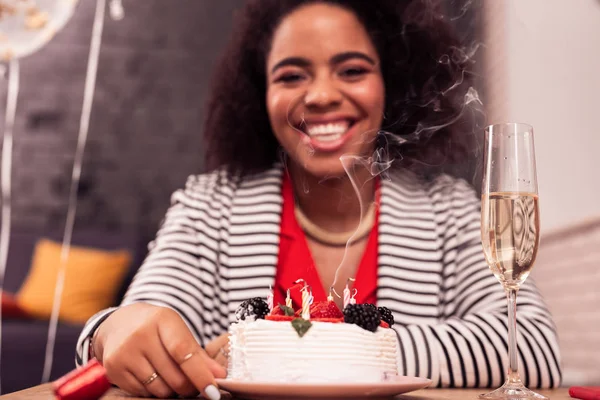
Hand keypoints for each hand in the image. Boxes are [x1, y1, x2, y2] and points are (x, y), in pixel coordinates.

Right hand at [94, 303, 225, 398]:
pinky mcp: (114, 368)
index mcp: (162, 319)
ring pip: (159, 389)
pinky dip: (153, 391)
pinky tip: (152, 376)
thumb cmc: (157, 328)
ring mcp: (124, 352)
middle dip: (189, 387)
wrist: (119, 324)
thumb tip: (219, 375)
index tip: (214, 390)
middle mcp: (140, 334)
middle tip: (193, 386)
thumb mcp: (178, 331)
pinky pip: (142, 393)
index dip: (201, 374)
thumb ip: (198, 354)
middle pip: (174, 376)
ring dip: (171, 390)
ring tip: (170, 377)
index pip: (184, 352)